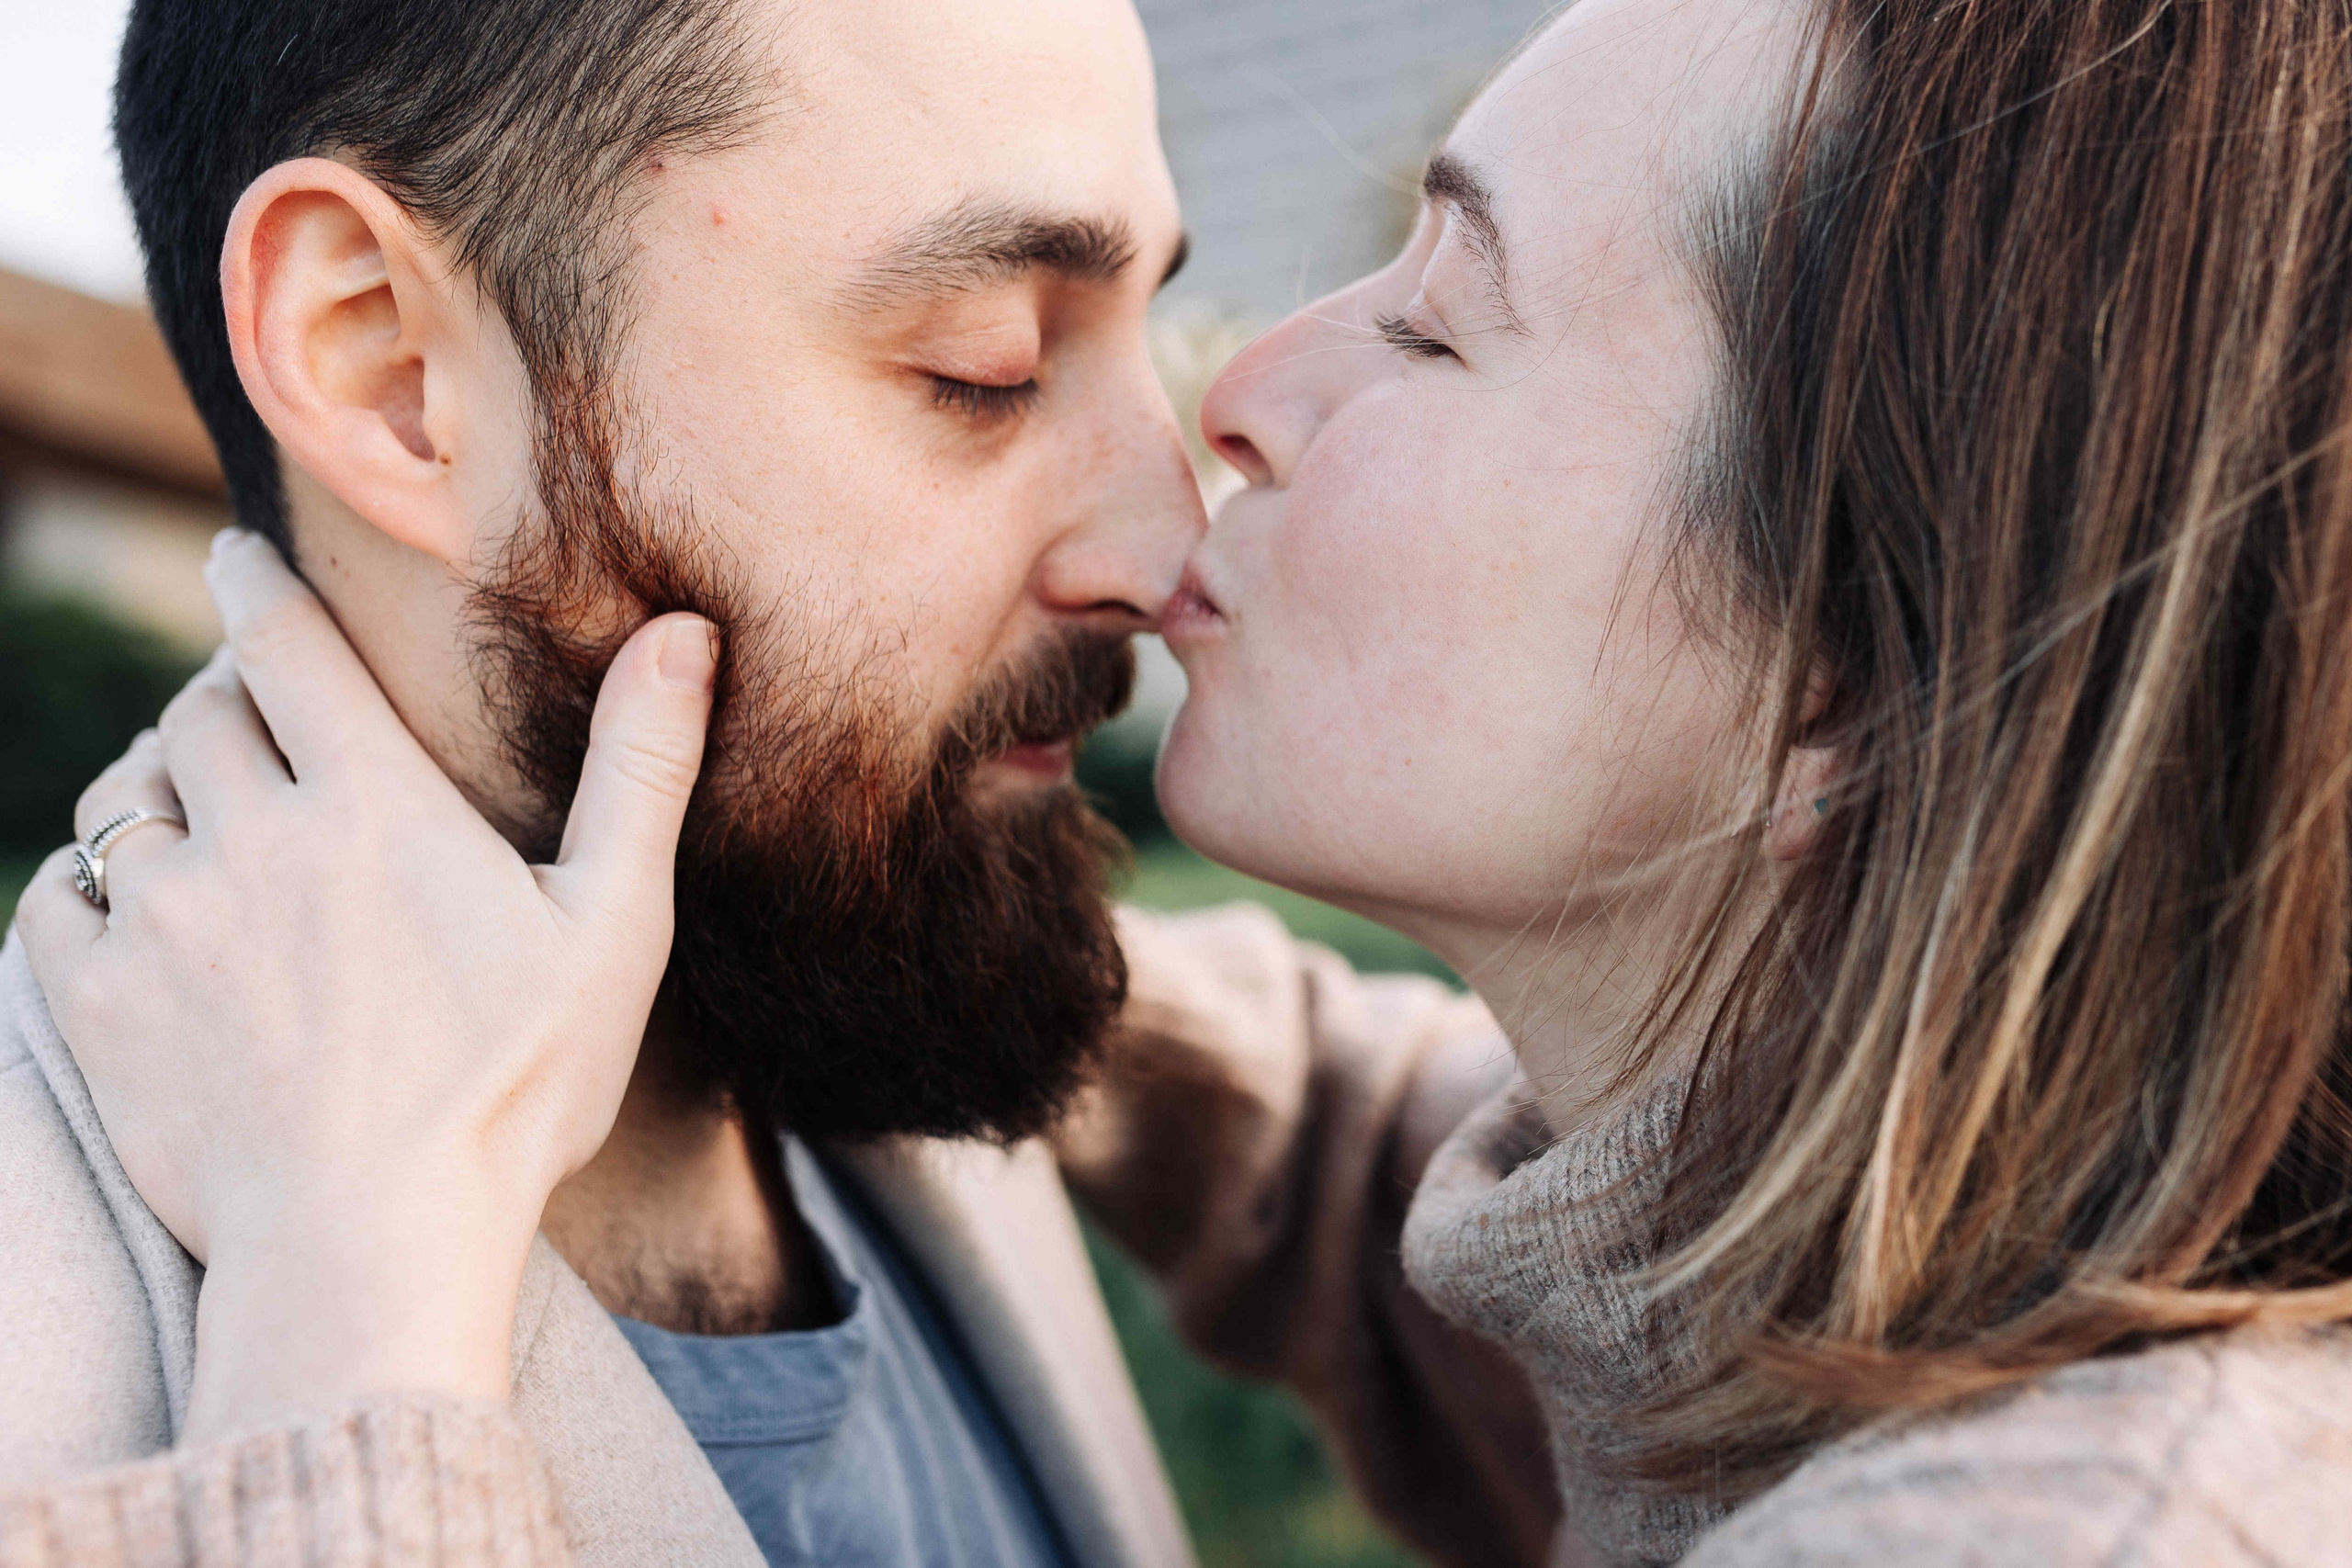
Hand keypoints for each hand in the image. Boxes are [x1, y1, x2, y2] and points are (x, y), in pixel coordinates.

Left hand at [12, 530, 715, 1441]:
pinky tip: (139, 913)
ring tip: (199, 816)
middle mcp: (249, 836)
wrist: (373, 1249)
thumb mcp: (614, 925)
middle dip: (223, 696)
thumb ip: (640, 766)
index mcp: (371, 800)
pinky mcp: (97, 1005)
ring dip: (158, 787)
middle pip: (197, 710)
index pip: (280, 639)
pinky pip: (54, 899)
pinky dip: (87, 886)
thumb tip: (686, 628)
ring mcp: (162, 922)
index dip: (252, 581)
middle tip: (256, 723)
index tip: (235, 555)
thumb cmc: (515, 1091)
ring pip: (120, 799)